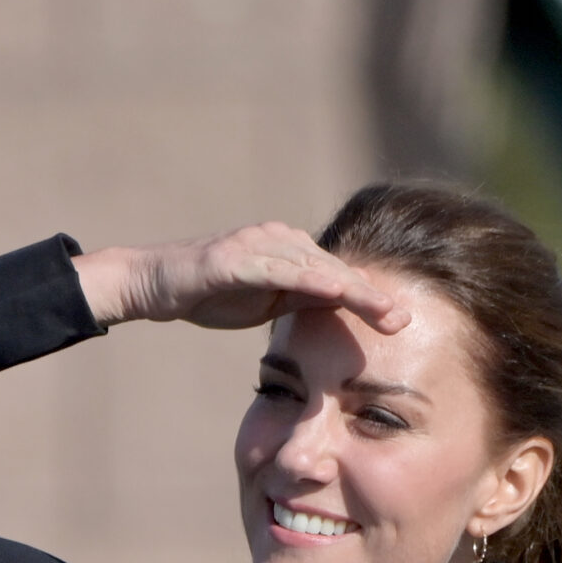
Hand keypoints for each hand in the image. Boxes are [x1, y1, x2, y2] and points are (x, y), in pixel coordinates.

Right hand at [72, 223, 410, 333]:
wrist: (156, 284)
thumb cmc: (212, 294)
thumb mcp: (267, 302)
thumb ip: (302, 299)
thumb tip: (340, 308)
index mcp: (290, 252)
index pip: (339, 276)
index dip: (371, 298)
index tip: (403, 322)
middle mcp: (278, 240)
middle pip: (335, 269)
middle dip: (372, 295)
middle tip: (404, 320)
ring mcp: (256, 244)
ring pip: (314, 266)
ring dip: (350, 289)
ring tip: (381, 309)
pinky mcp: (233, 257)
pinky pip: (277, 268)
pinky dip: (307, 279)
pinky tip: (332, 291)